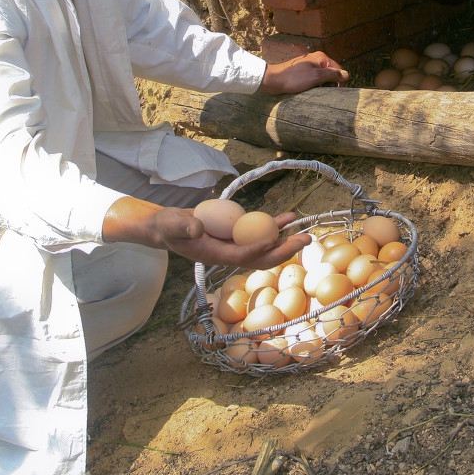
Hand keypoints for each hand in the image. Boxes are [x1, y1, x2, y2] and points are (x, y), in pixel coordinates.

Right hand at [102, 199, 310, 268]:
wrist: (169, 227)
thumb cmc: (167, 226)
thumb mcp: (171, 224)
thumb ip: (183, 226)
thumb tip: (197, 228)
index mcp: (215, 256)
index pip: (240, 257)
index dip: (257, 250)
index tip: (273, 240)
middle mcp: (229, 254)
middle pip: (261, 258)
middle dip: (283, 251)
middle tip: (305, 240)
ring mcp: (236, 245)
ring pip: (266, 246)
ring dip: (286, 240)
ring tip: (306, 232)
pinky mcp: (239, 234)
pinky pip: (260, 231)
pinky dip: (275, 225)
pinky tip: (290, 217)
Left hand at [258, 52, 348, 94]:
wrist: (274, 80)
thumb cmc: (294, 79)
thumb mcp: (315, 77)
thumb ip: (332, 75)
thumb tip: (347, 75)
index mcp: (321, 58)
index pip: (338, 69)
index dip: (340, 81)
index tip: (337, 93)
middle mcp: (317, 59)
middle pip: (331, 73)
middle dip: (331, 83)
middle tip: (326, 94)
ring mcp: (309, 65)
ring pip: (323, 77)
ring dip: (323, 85)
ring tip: (319, 93)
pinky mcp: (304, 72)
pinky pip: (315, 79)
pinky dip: (316, 85)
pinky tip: (313, 91)